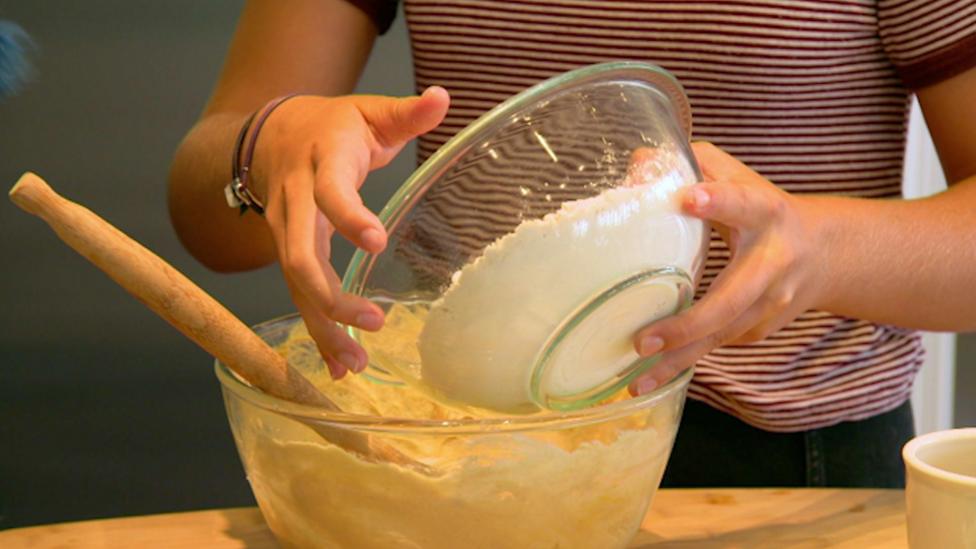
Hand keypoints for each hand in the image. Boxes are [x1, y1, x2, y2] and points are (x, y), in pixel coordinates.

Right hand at [250, 87, 449, 378]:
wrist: (271, 134)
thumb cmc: (332, 127)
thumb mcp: (368, 111)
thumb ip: (406, 112)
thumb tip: (443, 97)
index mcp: (320, 163)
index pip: (329, 193)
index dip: (348, 217)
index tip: (376, 241)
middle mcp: (295, 203)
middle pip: (301, 256)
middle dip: (332, 295)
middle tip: (375, 322)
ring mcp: (284, 232)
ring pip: (296, 286)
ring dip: (323, 326)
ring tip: (355, 362)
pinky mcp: (286, 253)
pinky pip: (297, 296)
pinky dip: (316, 331)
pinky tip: (338, 366)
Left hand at [629, 142, 828, 394]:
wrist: (823, 254)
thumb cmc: (763, 209)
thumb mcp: (738, 177)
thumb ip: (694, 164)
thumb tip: (638, 164)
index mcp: (766, 213)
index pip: (744, 203)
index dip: (719, 200)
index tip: (688, 197)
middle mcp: (772, 264)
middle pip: (731, 301)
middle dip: (688, 325)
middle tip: (644, 339)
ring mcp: (769, 304)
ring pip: (721, 337)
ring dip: (678, 360)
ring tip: (636, 379)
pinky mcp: (759, 329)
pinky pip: (717, 347)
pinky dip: (684, 363)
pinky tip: (650, 376)